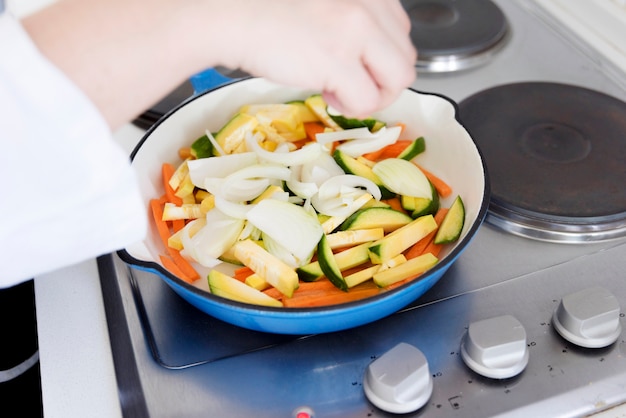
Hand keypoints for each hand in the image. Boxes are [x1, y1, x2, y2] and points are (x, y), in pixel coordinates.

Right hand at [218, 0, 416, 116]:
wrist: (234, 15)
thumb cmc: (270, 11)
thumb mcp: (327, 5)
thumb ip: (356, 21)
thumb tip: (374, 62)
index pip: (401, 32)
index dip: (381, 58)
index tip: (359, 66)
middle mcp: (369, 6)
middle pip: (405, 58)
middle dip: (382, 81)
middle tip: (353, 85)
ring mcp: (356, 31)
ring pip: (398, 80)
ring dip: (374, 96)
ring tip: (343, 92)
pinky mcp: (338, 59)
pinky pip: (367, 100)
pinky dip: (350, 106)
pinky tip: (326, 93)